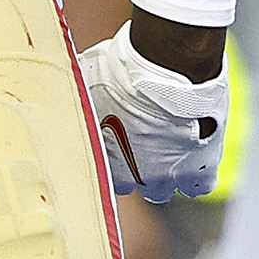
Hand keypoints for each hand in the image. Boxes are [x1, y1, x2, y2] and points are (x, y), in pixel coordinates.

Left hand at [79, 19, 227, 201]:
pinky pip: (199, 187)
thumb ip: (78, 92)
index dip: (114, 160)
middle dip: (140, 168)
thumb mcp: (88, 79)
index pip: (106, 177)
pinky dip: (199, 174)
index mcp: (105, 159)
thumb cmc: (122, 70)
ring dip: (167, 173)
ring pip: (165, 189)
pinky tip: (196, 156)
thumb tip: (58, 79)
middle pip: (136, 185)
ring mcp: (169, 175)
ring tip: (172, 146)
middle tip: (147, 142)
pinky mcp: (200, 168)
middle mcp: (135, 175)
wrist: (166, 69)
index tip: (119, 143)